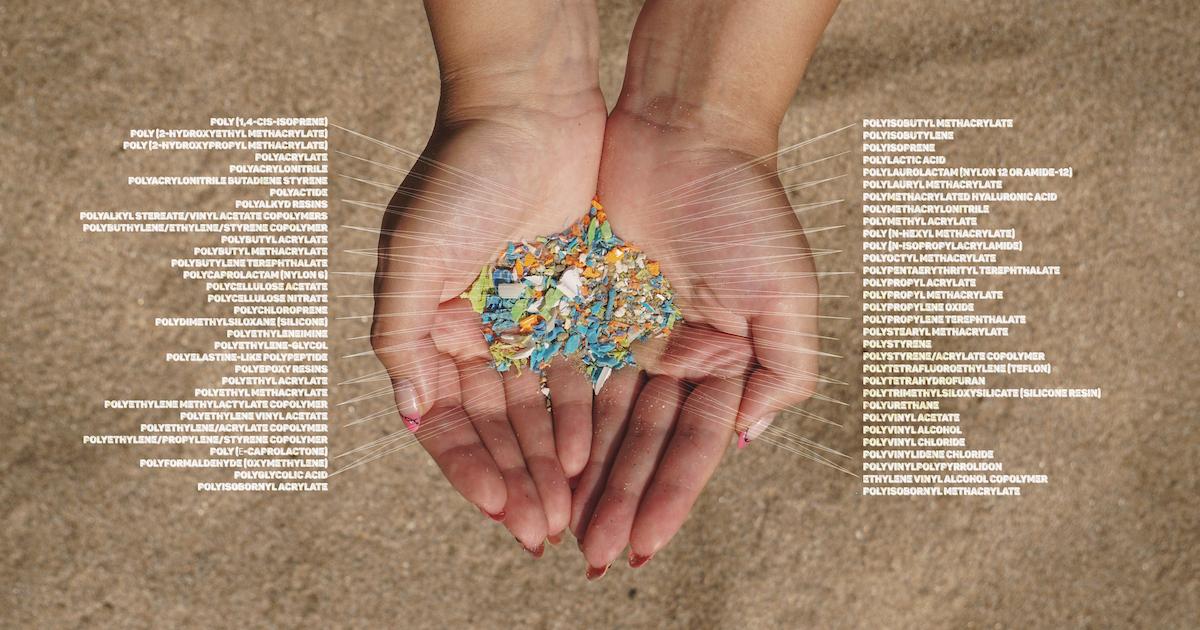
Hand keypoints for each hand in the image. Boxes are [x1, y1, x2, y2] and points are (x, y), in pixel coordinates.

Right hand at [371, 0, 605, 552]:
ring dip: (549, 459)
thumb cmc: (460, 176)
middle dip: (515, 478)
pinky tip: (589, 452)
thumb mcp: (414, 254)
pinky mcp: (569, 307)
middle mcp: (474, 333)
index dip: (468, 467)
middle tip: (542, 530)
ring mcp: (523, 323)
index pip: (444, 417)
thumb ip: (401, 334)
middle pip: (494, 426)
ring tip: (569, 505)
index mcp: (429, 327)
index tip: (497, 508)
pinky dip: (579, 414)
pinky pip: (575, 373)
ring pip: (536, 410)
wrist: (530, 111)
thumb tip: (406, 413)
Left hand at [571, 107, 821, 572]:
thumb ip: (782, 371)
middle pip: (640, 444)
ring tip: (560, 528)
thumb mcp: (787, 292)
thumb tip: (747, 441)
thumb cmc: (745, 206)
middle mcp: (674, 357)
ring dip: (583, 475)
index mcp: (724, 361)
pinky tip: (542, 462)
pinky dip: (555, 418)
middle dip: (620, 502)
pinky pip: (566, 373)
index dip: (670, 497)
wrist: (684, 130)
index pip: (692, 444)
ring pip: (599, 419)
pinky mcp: (583, 308)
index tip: (645, 547)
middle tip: (593, 557)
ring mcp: (627, 335)